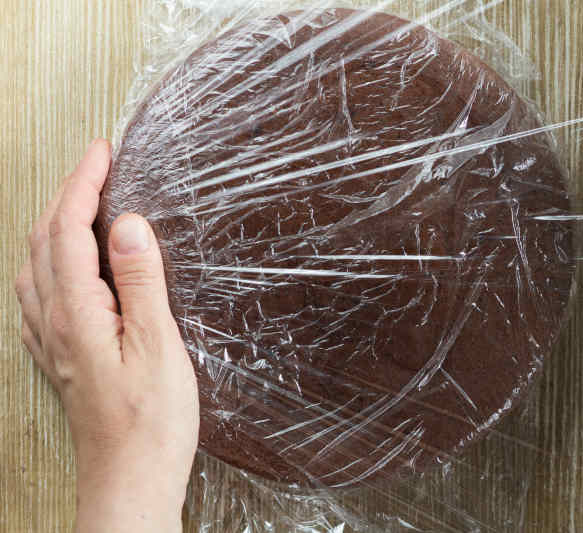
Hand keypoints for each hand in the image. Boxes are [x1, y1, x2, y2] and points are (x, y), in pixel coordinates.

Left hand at [14, 139, 198, 532]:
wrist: (130, 480)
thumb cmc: (151, 422)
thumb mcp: (158, 346)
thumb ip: (141, 282)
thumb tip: (127, 225)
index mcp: (78, 314)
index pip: (70, 231)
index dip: (84, 185)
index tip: (101, 152)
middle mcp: (53, 323)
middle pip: (45, 242)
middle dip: (66, 194)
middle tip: (94, 165)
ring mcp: (52, 341)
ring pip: (35, 265)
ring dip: (54, 224)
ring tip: (79, 202)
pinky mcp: (61, 356)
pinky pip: (38, 292)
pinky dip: (49, 260)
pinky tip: (62, 266)